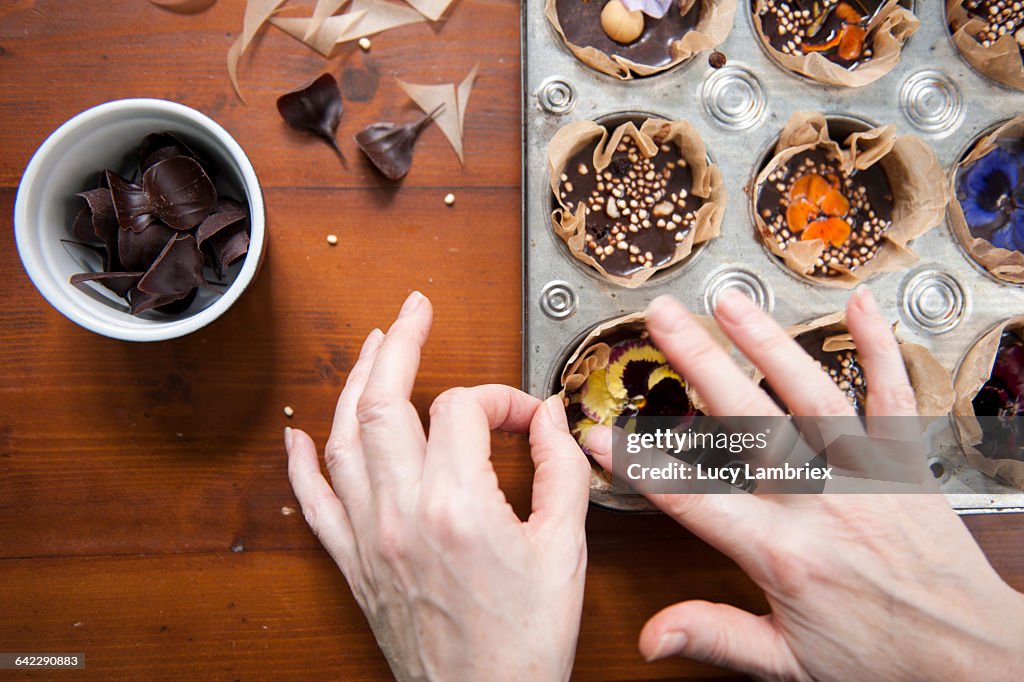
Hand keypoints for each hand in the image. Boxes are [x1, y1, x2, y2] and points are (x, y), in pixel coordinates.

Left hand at [284, 291, 590, 681]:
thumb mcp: (566, 549)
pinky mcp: (355, 564)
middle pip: (383, 401)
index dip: (497, 397)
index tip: (523, 416)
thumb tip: (549, 421)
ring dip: (353, 384)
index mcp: (456, 504)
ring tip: (371, 348)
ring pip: (343, 439)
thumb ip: (561, 471)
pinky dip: (301, 464)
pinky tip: (298, 435)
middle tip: (413, 312)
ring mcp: (370, 537)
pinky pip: (315, 504)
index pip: (461, 409)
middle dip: (399, 345)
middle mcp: (400, 513)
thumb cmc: (525, 643)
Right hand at [586, 288, 1023, 680]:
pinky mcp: (904, 463)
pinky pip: (892, 397)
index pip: (692, 499)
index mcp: (783, 552)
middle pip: (747, 422)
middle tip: (664, 321)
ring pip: (810, 396)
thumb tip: (653, 637)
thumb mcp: (787, 663)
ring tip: (731, 303)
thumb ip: (716, 637)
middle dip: (699, 364)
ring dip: (767, 344)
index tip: (599, 435)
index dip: (638, 464)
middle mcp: (821, 503)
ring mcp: (865, 474)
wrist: (970, 657)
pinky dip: (878, 348)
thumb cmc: (884, 659)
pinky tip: (860, 306)